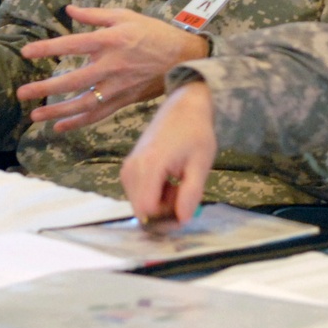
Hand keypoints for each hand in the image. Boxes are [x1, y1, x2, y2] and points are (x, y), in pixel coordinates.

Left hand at [16, 5, 208, 131]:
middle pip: (73, 80)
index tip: (26, 52)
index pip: (73, 45)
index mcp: (111, 41)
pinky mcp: (124, 100)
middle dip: (45, 88)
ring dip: (58, 111)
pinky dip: (78, 123)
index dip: (48, 48)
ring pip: (83, 103)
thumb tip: (69, 11)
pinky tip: (59, 127)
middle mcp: (112, 66)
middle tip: (22, 92)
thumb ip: (96, 15)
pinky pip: (98, 114)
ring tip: (35, 116)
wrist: (184, 58)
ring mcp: (118, 86)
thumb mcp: (127, 16)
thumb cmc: (155, 33)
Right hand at [120, 81, 216, 222]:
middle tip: (186, 195)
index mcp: (149, 166)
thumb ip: (191, 193)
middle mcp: (131, 169)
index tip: (186, 209)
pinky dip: (155, 195)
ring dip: (161, 203)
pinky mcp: (128, 169)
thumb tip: (183, 220)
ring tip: (180, 185)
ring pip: (140, 205)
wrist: (183, 107)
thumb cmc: (196, 132)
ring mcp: (127, 169)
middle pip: (143, 210)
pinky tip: (170, 182)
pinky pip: (138, 194)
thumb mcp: (201, 163)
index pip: (148, 210)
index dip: (167, 218)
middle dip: (165, 212)